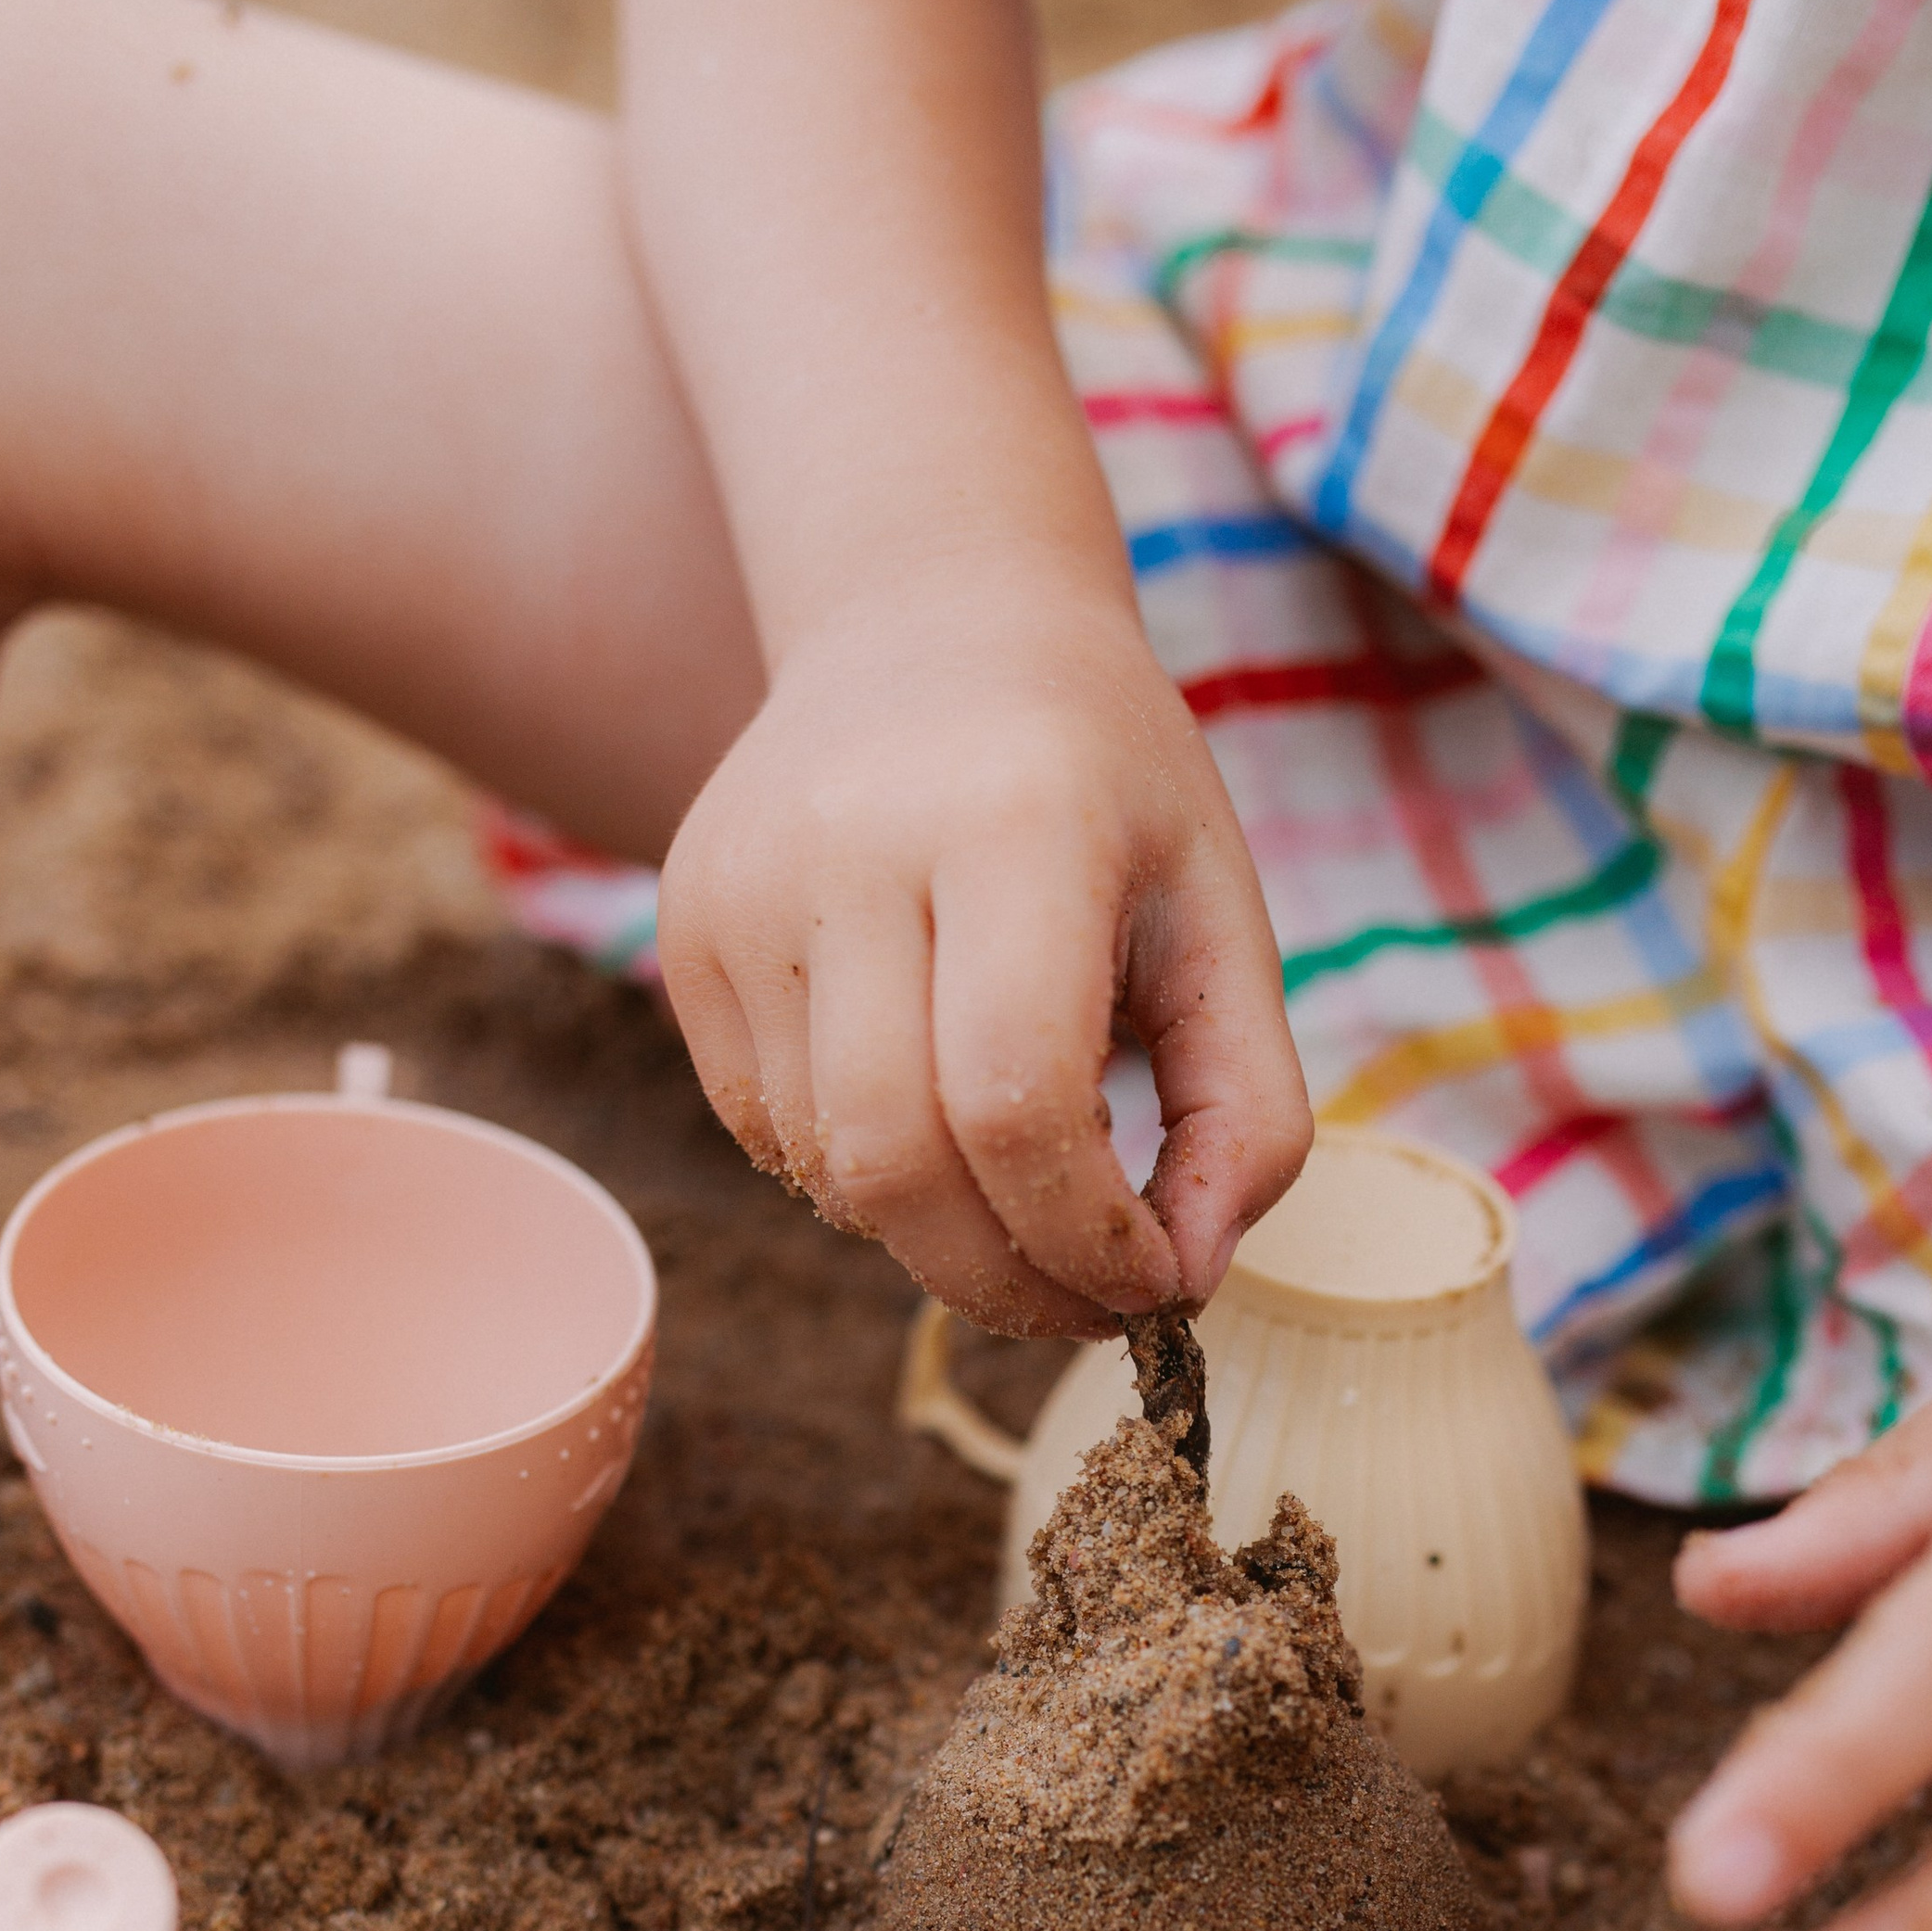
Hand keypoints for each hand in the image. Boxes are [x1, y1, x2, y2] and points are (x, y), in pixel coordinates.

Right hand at [655, 555, 1309, 1336]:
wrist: (933, 626)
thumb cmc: (1106, 787)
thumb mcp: (1224, 915)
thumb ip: (1248, 1109)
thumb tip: (1188, 1279)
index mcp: (1012, 822)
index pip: (1020, 1105)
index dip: (1086, 1238)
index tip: (1155, 1282)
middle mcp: (848, 848)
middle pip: (899, 1164)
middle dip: (1006, 1280)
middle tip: (1088, 1304)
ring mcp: (740, 893)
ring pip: (825, 1170)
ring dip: (936, 1239)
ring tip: (1021, 1202)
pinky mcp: (683, 933)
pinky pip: (767, 1133)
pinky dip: (862, 1179)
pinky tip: (932, 1120)